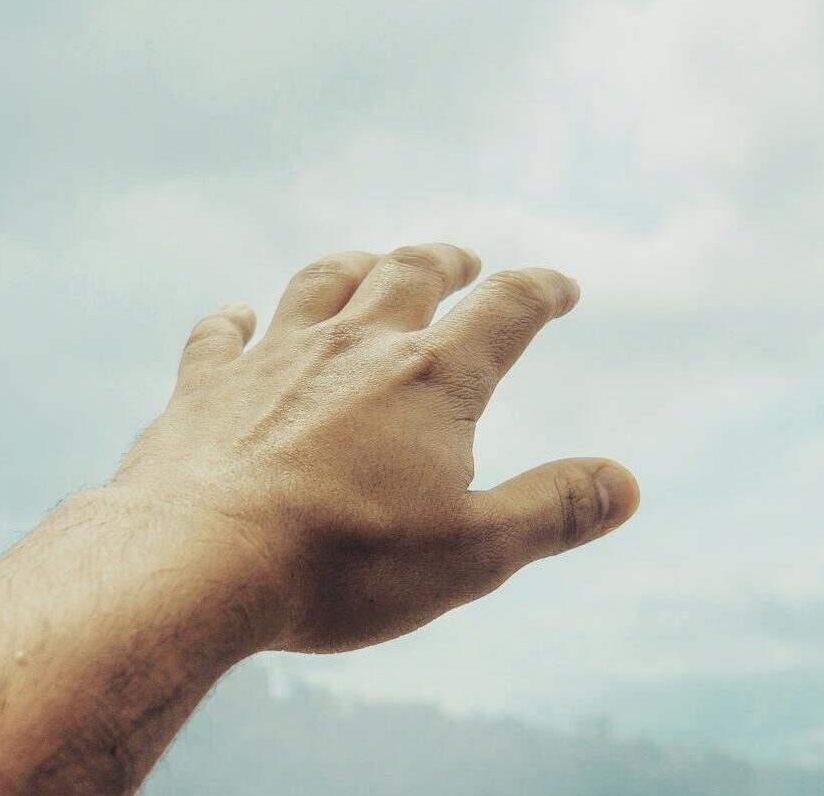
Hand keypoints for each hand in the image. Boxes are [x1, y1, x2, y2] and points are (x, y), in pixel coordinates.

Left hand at [107, 244, 639, 652]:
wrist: (196, 560)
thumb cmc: (343, 564)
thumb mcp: (473, 553)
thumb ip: (553, 510)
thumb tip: (627, 483)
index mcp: (432, 379)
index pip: (506, 310)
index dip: (540, 291)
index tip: (560, 287)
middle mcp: (354, 346)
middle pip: (408, 274)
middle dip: (444, 261)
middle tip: (462, 259)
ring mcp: (272, 359)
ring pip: (319, 285)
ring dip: (351, 268)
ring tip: (367, 265)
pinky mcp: (203, 388)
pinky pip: (220, 334)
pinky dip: (234, 322)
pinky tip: (238, 320)